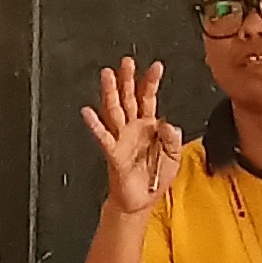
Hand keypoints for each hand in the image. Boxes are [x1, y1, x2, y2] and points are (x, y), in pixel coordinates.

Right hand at [81, 58, 183, 214]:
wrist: (141, 201)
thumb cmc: (155, 178)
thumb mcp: (174, 157)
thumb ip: (173, 140)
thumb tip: (169, 124)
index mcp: (149, 126)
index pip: (148, 98)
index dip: (151, 82)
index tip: (156, 66)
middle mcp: (132, 128)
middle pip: (128, 98)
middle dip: (127, 79)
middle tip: (126, 61)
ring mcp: (121, 138)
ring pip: (114, 110)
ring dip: (110, 93)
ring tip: (107, 75)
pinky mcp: (113, 153)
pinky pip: (103, 136)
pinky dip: (95, 124)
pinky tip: (87, 112)